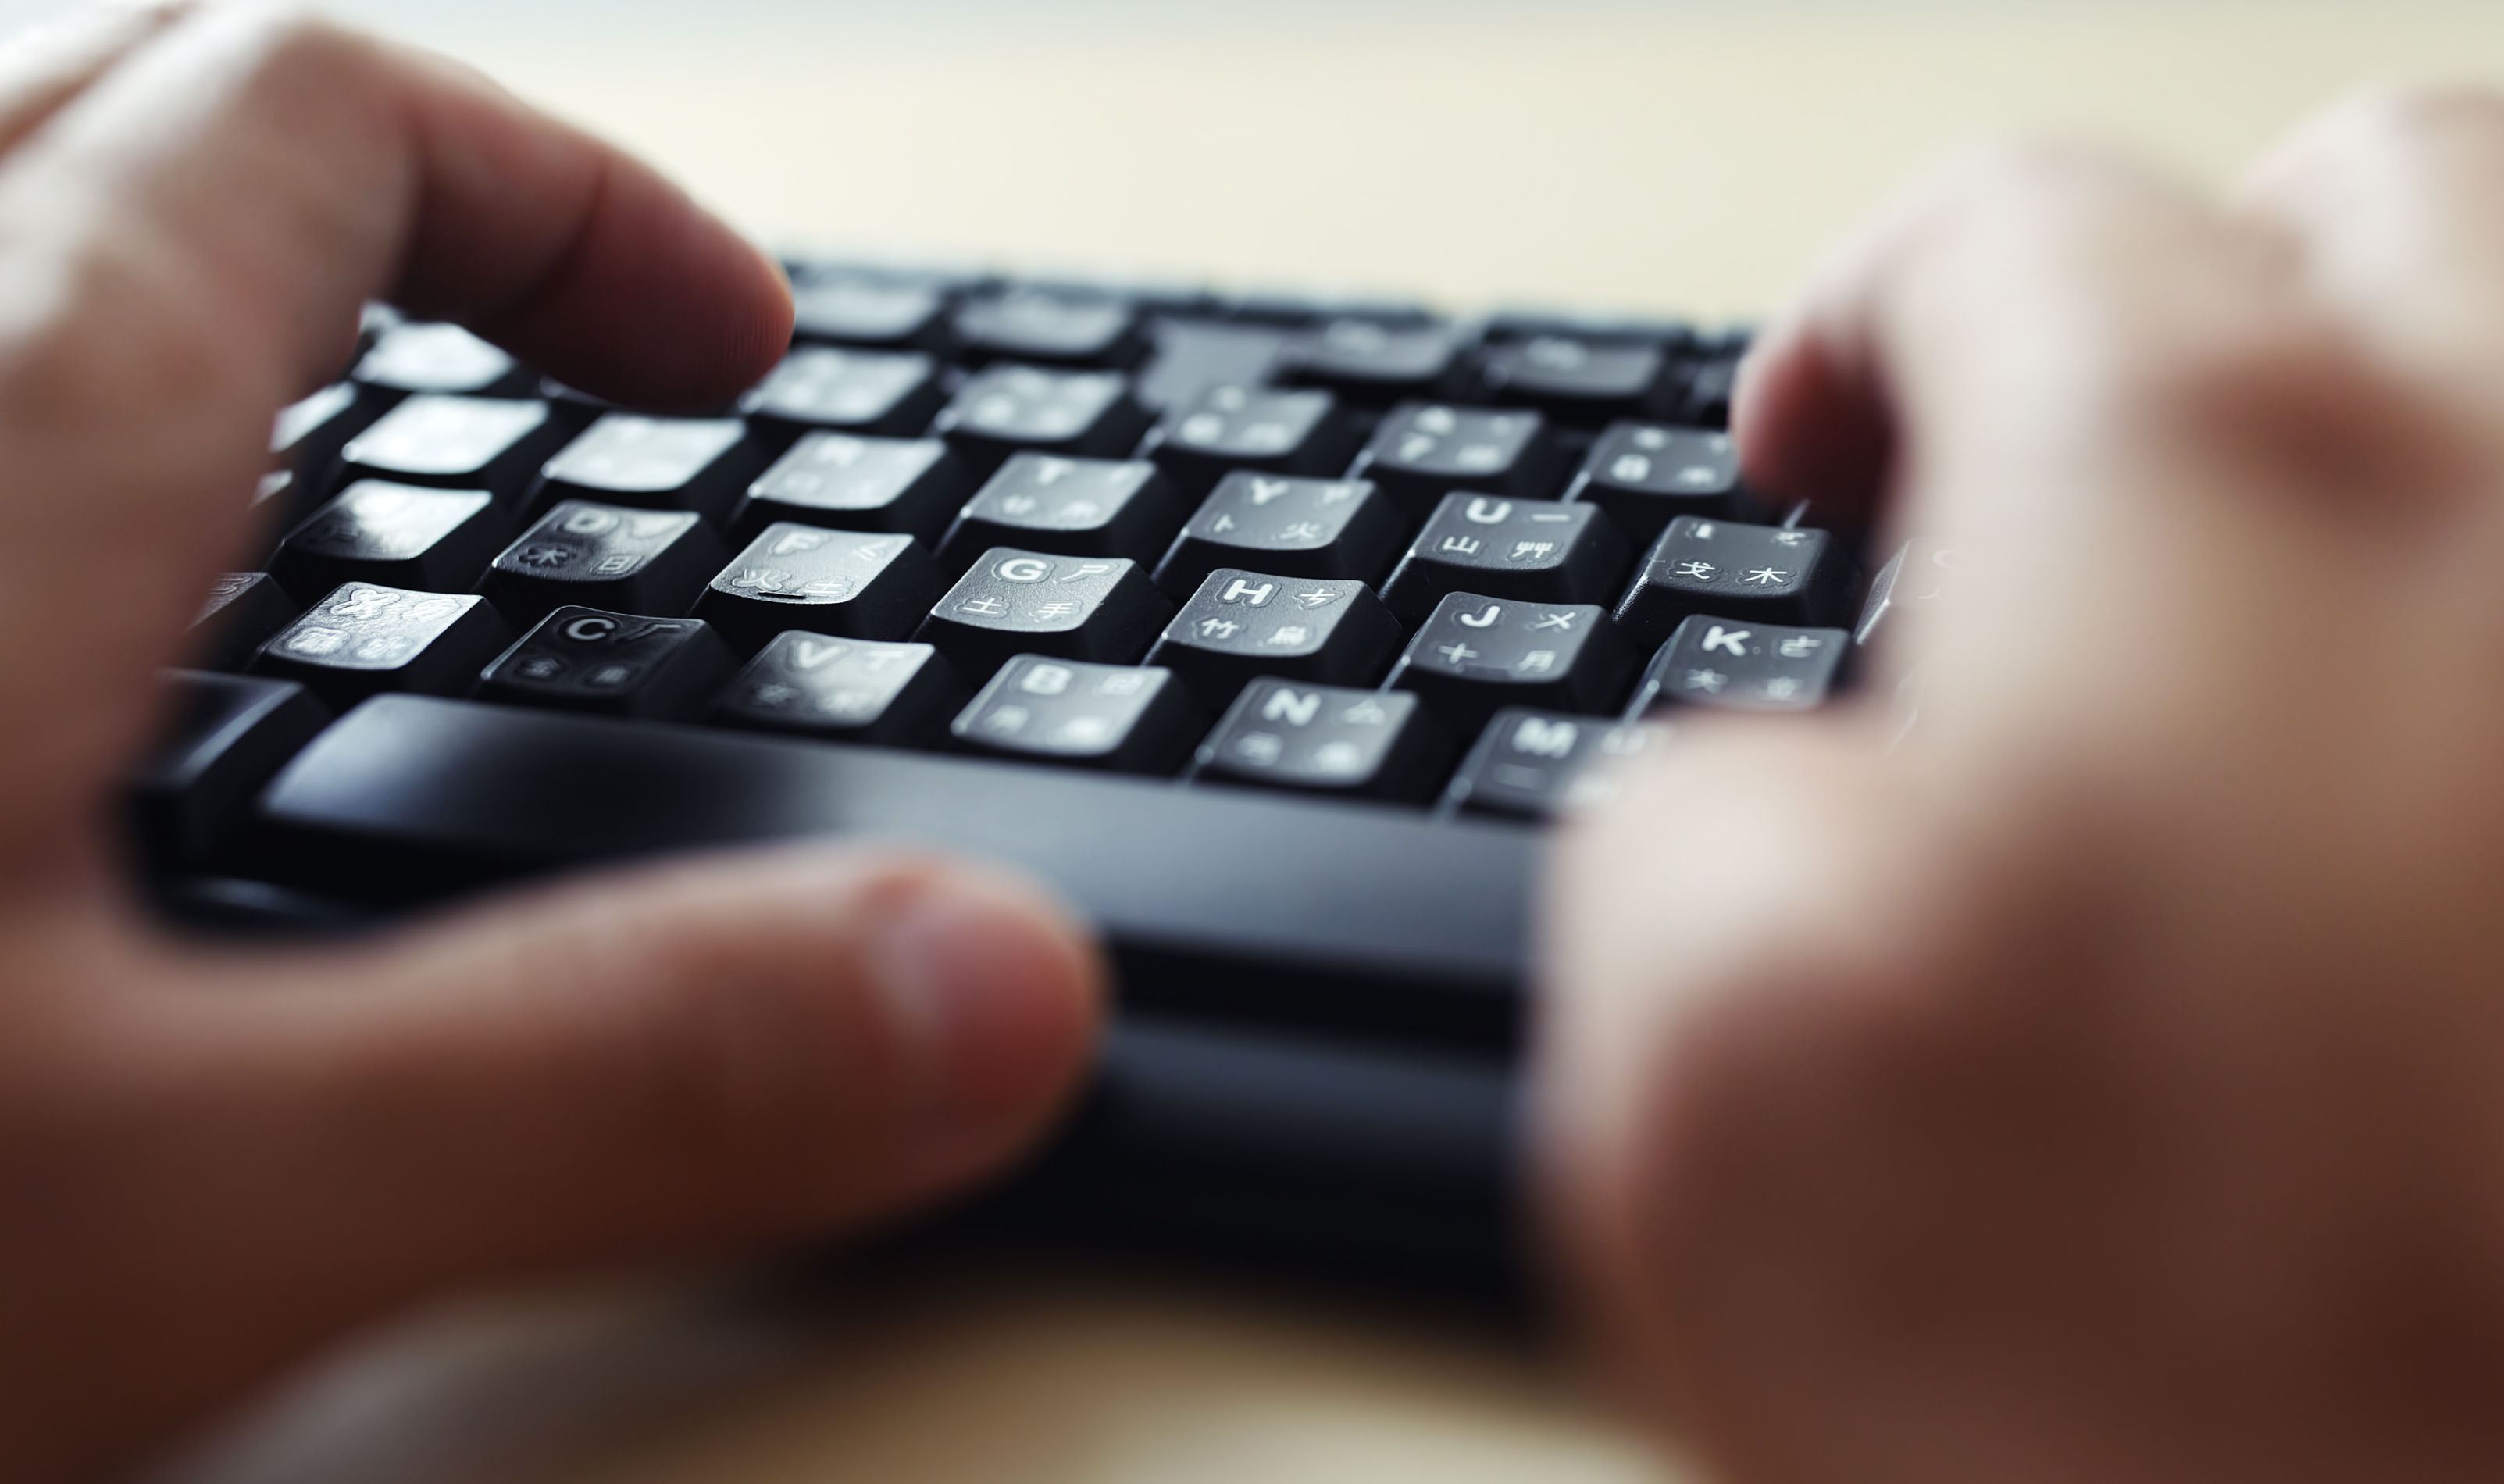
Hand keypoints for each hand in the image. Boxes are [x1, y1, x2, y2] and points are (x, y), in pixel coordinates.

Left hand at [0, 6, 1100, 1476]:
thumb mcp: (143, 1222)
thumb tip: (1002, 989)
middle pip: (119, 98)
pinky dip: (20, 446)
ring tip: (334, 478)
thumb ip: (608, 1084)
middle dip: (388, 194)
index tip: (740, 367)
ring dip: (164, 282)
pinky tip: (64, 686)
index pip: (318, 114)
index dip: (575, 198)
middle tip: (570, 378)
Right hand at [1546, 88, 2503, 1480]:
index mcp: (2202, 483)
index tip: (1833, 445)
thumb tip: (1776, 795)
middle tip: (2111, 494)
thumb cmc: (2285, 1413)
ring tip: (2427, 584)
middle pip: (2380, 191)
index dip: (1872, 321)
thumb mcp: (1737, 1108)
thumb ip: (1691, 838)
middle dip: (2209, 293)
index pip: (2002, 230)